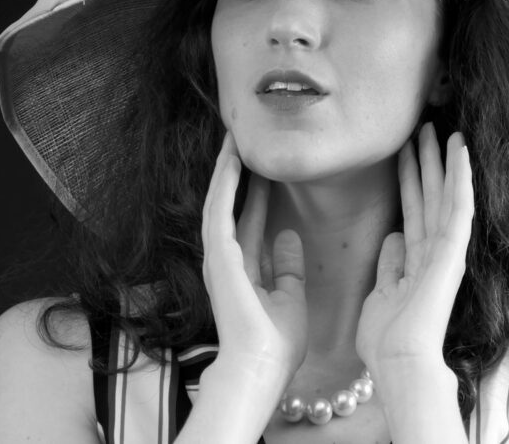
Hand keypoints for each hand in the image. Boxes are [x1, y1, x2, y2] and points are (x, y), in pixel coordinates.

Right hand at [201, 132, 307, 383]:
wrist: (261, 369)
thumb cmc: (276, 344)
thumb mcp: (290, 297)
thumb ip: (287, 267)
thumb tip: (288, 235)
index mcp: (243, 269)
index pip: (250, 220)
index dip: (255, 192)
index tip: (263, 166)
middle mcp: (226, 260)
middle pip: (230, 205)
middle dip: (236, 173)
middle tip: (241, 139)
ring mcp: (218, 257)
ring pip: (219, 201)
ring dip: (227, 170)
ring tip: (234, 139)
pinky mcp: (217, 256)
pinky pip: (220, 211)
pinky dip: (225, 184)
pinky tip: (232, 160)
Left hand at [356, 123, 474, 372]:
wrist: (398, 363)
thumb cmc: (386, 340)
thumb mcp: (381, 294)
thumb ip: (390, 265)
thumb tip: (394, 237)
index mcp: (417, 261)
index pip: (414, 211)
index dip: (410, 179)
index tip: (407, 150)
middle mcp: (434, 252)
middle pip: (431, 197)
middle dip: (427, 162)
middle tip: (425, 127)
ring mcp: (446, 252)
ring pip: (446, 196)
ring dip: (445, 162)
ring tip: (446, 129)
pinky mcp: (453, 253)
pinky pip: (458, 209)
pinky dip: (461, 179)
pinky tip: (462, 151)